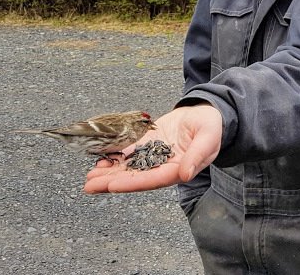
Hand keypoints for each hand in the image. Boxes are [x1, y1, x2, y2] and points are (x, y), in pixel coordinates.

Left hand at [83, 104, 221, 193]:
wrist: (206, 114)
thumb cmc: (211, 126)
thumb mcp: (208, 137)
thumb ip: (197, 156)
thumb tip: (185, 174)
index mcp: (179, 169)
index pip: (153, 179)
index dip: (133, 183)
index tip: (113, 185)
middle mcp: (163, 167)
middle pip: (135, 177)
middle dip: (112, 182)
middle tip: (90, 184)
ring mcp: (154, 156)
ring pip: (129, 167)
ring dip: (109, 172)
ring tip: (89, 176)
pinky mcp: (148, 144)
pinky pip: (129, 152)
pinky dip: (115, 156)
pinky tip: (99, 158)